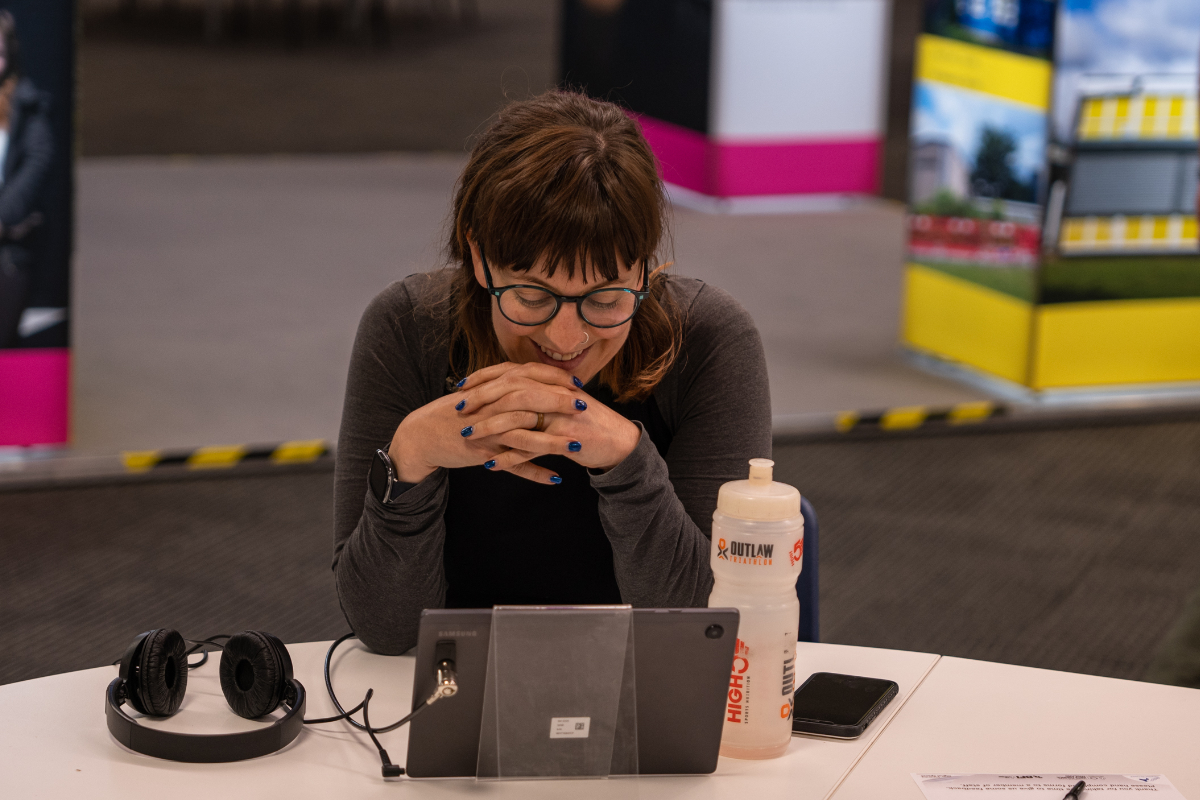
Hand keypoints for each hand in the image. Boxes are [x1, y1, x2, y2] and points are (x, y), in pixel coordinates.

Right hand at [387, 362, 585, 483]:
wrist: (422, 435)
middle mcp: (490, 407)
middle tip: (584, 406)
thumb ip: (506, 385)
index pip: (528, 376)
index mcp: (492, 388)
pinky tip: (556, 479)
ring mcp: (488, 432)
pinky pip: (513, 466)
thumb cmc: (455, 413)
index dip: (554, 378)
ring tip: (577, 445)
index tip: (577, 382)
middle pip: (529, 400)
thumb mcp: (481, 393)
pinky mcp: (484, 454)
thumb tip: (534, 377)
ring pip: (524, 435)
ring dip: (553, 441)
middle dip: (559, 403)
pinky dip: (535, 473)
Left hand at [455, 362, 640, 483]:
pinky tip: (492, 464)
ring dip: (489, 427)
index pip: (511, 371)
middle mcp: (555, 392)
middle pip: (510, 389)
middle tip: (458, 409)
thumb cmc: (587, 423)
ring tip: (469, 437)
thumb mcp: (562, 400)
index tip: (462, 385)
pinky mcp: (566, 438)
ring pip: (517, 417)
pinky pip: (532, 447)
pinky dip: (510, 456)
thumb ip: (538, 392)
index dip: (484, 377)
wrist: (619, 441)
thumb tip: (508, 388)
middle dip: (481, 399)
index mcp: (551, 381)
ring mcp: (561, 415)